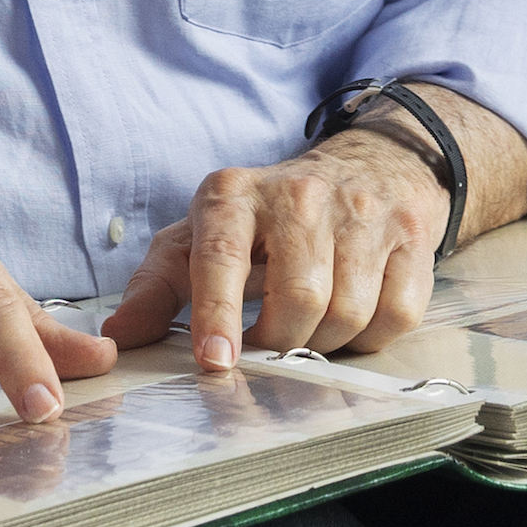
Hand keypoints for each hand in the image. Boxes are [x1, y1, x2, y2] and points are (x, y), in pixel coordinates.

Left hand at [102, 85, 526, 361]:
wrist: (368, 166)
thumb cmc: (269, 218)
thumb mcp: (203, 237)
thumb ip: (157, 288)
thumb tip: (116, 339)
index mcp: (232, 196)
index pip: (220, 257)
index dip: (217, 313)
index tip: (215, 360)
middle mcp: (298, 195)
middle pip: (298, 298)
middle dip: (282, 341)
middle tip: (272, 344)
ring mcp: (360, 213)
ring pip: (348, 312)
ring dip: (327, 340)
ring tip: (311, 324)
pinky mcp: (410, 235)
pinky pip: (396, 315)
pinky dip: (372, 335)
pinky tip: (354, 315)